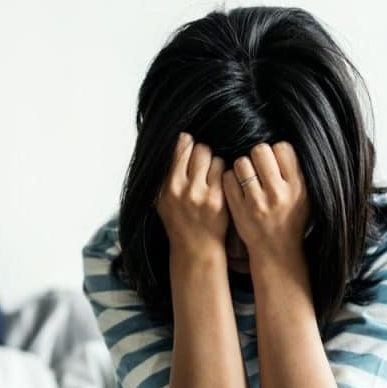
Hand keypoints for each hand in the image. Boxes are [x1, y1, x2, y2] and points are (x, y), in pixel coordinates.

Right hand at [156, 132, 227, 260]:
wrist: (195, 248)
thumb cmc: (179, 221)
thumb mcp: (162, 200)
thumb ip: (165, 173)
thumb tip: (178, 139)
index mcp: (165, 187)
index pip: (179, 148)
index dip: (187, 144)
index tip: (190, 147)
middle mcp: (180, 190)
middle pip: (198, 148)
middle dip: (202, 152)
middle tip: (202, 163)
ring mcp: (200, 195)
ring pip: (213, 157)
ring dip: (214, 163)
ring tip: (210, 176)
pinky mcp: (218, 200)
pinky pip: (224, 171)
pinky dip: (223, 174)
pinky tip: (219, 185)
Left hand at [221, 142, 310, 264]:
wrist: (277, 250)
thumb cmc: (291, 219)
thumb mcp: (305, 196)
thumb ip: (296, 172)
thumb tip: (280, 145)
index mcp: (297, 187)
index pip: (282, 148)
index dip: (275, 152)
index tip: (274, 162)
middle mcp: (278, 193)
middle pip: (260, 150)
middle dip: (257, 156)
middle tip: (258, 168)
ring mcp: (256, 202)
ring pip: (241, 162)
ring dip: (242, 167)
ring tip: (247, 178)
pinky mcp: (239, 210)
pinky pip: (228, 179)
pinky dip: (230, 179)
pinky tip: (237, 187)